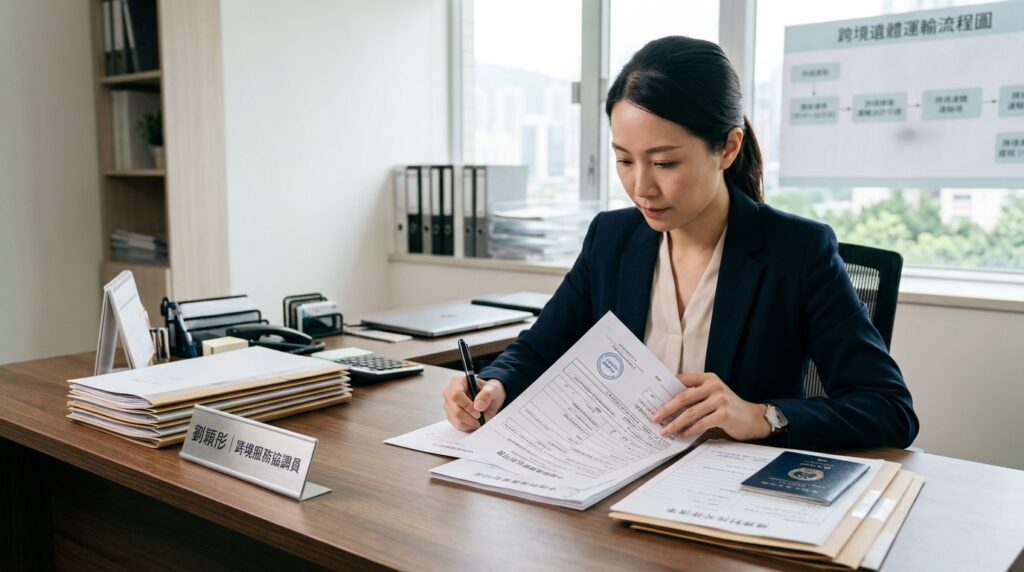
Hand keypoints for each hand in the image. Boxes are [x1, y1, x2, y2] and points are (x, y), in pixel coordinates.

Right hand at [442, 375, 505, 430]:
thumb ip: (487, 395)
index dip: (467, 406)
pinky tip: (475, 421)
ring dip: (471, 423)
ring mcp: (448, 405)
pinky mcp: (450, 415)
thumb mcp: (493, 389)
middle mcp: (449, 392)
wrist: (487, 398)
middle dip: (471, 418)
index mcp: (457, 382)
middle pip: (456, 410)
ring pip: (457, 420)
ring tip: (481, 419)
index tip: (479, 413)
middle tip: (482, 418)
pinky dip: (469, 426)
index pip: (456, 395)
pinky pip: (457, 425)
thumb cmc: (488, 391)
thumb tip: (478, 406)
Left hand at [650, 373, 770, 440]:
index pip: (681, 380)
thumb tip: (667, 405)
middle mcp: (713, 386)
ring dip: (675, 423)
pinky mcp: (724, 414)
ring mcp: (720, 399)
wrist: (752, 418)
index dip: (665, 389)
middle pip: (683, 397)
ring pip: (690, 412)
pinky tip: (682, 435)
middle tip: (655, 418)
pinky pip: (701, 423)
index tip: (652, 400)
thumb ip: (695, 395)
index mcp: (707, 378)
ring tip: (665, 431)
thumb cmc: (728, 407)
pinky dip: (690, 430)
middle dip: (666, 409)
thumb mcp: (712, 395)